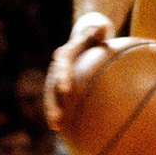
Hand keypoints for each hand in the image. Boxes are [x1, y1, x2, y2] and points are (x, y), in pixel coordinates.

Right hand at [44, 15, 115, 129]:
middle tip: (57, 118)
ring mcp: (58, 77)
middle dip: (52, 103)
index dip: (62, 77)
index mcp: (66, 54)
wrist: (85, 34)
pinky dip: (64, 112)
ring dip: (53, 111)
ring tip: (57, 128)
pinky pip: (62, 99)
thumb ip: (98, 29)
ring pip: (52, 96)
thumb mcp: (96, 28)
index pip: (62, 66)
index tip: (66, 90)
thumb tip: (104, 26)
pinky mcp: (62, 84)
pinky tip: (69, 128)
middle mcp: (58, 67)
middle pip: (51, 86)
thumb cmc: (94, 32)